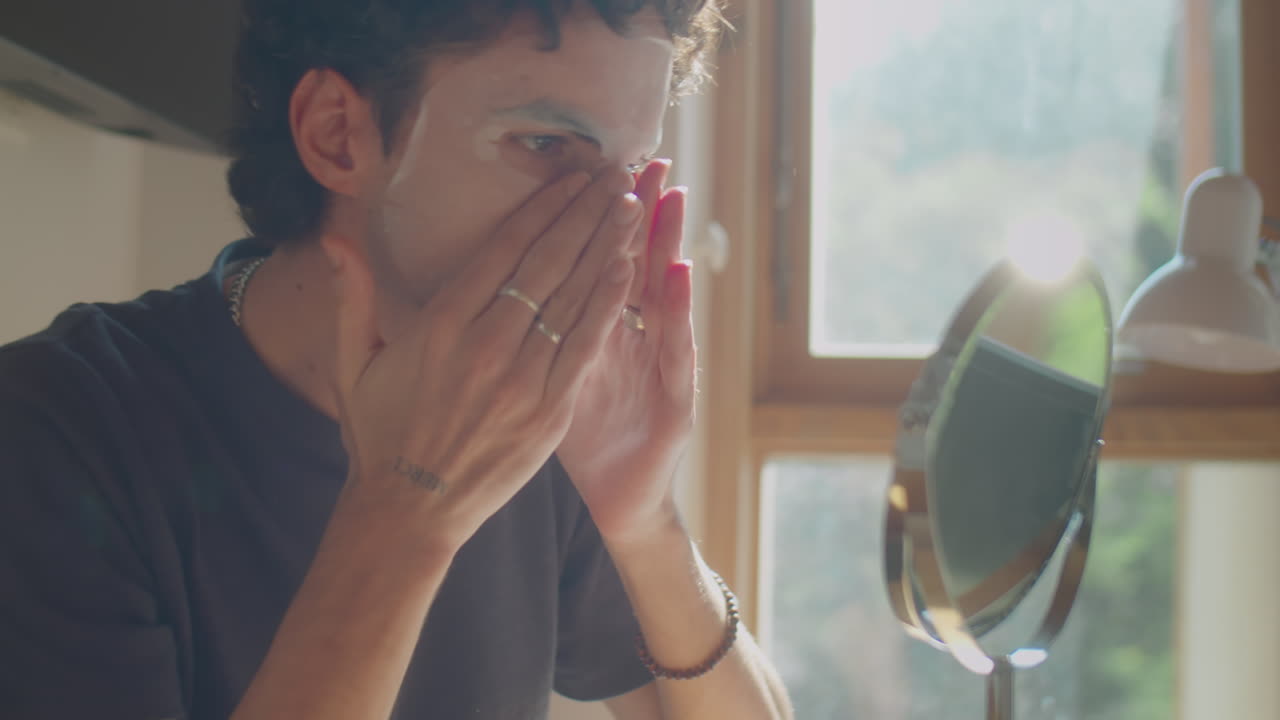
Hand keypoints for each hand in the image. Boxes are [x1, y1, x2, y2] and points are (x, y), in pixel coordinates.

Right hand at [322, 168, 641, 552]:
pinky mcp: (549, 412)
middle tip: (615, 175)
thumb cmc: (379, 436)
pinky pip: (585, 347)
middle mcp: (486, 344)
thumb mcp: (352, 364)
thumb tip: (337, 242)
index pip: (503, 249)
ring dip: (606, 246)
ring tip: (631, 207)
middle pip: (547, 262)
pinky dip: (608, 305)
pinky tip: (627, 269)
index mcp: (440, 324)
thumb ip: (352, 299)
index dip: (543, 207)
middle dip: (585, 213)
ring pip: (573, 297)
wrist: (409, 511)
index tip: (571, 178)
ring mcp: (522, 379)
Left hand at [557, 161, 696, 542]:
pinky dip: (676, 309)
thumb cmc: (583, 441)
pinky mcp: (677, 399)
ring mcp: (658, 367)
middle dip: (635, 211)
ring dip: (665, 242)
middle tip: (644, 158)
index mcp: (597, 330)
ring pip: (660, 295)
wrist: (617, 499)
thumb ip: (548, 332)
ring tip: (669, 193)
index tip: (593, 167)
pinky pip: (674, 348)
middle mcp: (634, 340)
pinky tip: (678, 270)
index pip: (593, 260)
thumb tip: (521, 282)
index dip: (594, 216)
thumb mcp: (559, 380)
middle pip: (631, 263)